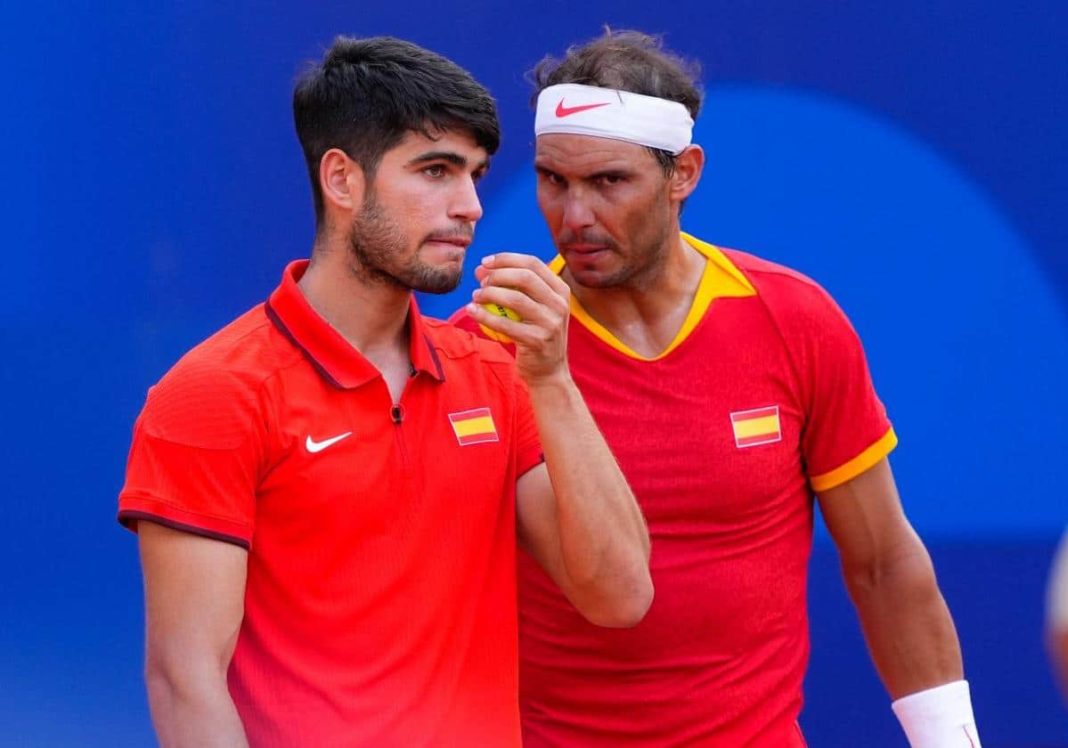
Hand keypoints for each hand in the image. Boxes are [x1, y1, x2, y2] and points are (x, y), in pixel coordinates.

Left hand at [467, 253, 570, 384]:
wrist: (549, 372)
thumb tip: (481, 269)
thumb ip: (511, 287)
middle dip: (498, 275)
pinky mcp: (537, 341)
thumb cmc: (535, 334)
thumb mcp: (533, 308)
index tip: (485, 263)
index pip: (532, 263)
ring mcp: (550, 323)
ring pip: (515, 299)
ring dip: (490, 294)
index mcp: (560, 290)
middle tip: (480, 281)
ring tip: (475, 296)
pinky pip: (505, 324)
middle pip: (525, 277)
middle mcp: (559, 304)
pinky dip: (485, 316)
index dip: (506, 259)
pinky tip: (472, 311)